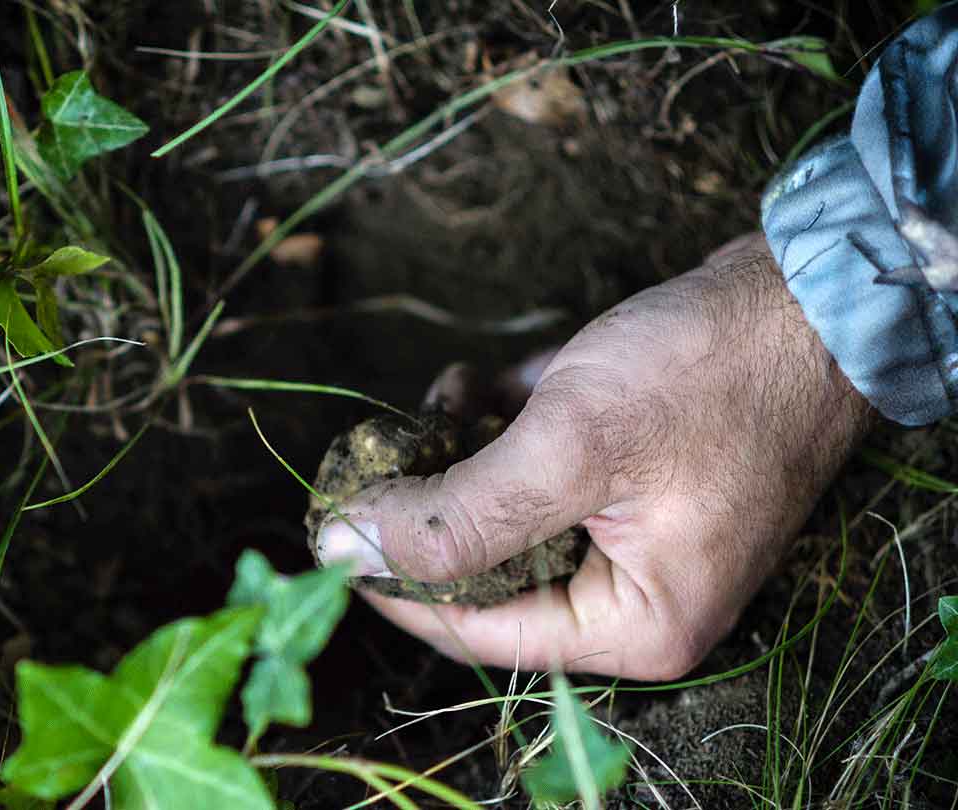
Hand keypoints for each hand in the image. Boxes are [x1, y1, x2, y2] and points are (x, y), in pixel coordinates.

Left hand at [314, 233, 872, 679]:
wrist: (807, 292)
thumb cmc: (707, 376)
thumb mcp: (568, 449)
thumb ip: (454, 515)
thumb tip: (344, 549)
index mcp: (633, 625)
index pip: (476, 631)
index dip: (394, 584)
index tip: (329, 529)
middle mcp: (634, 596)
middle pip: (485, 573)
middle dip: (431, 502)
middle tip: (387, 445)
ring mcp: (633, 538)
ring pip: (502, 516)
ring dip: (459, 455)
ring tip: (451, 393)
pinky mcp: (629, 483)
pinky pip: (535, 477)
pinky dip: (498, 431)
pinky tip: (479, 382)